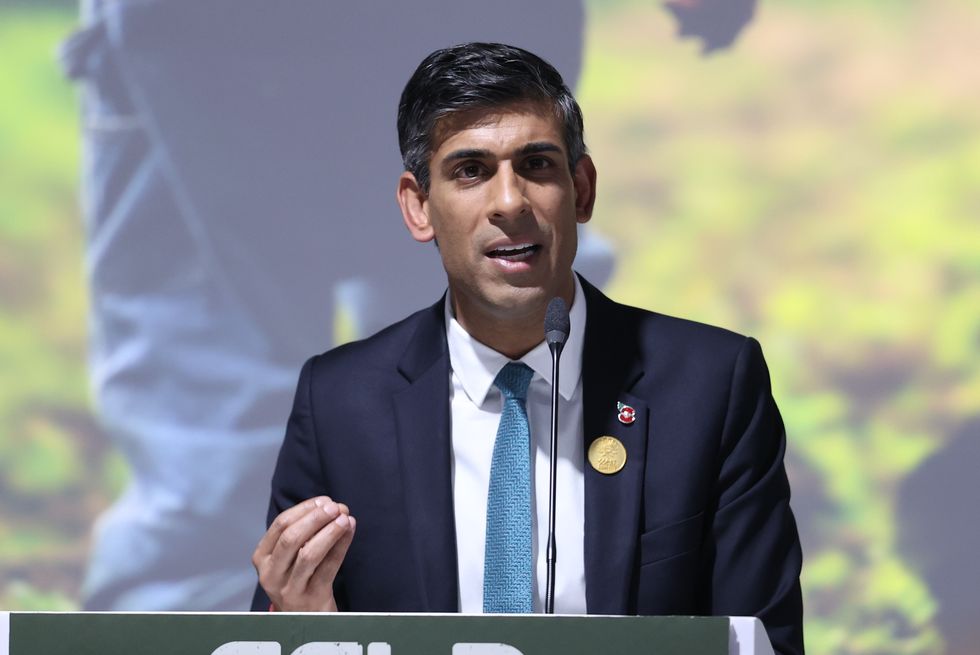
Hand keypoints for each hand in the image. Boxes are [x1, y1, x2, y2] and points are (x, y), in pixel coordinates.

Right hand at [252, 496, 355, 611]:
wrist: (304, 618)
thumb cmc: (298, 579)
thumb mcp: (288, 557)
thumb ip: (303, 531)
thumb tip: (328, 504)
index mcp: (263, 557)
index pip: (280, 525)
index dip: (304, 509)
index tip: (324, 500)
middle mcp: (271, 574)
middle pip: (291, 538)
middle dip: (315, 518)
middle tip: (335, 507)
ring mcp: (290, 588)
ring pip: (309, 554)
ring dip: (329, 532)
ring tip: (345, 518)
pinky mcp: (311, 597)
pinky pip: (328, 567)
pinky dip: (341, 546)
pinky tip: (349, 532)